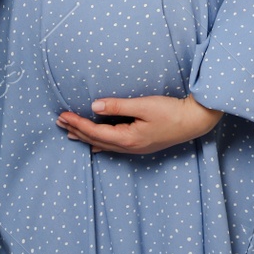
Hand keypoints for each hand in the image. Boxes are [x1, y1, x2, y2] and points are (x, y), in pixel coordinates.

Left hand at [58, 95, 222, 155]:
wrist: (194, 121)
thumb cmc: (171, 111)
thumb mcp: (144, 105)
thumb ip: (118, 106)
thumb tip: (94, 106)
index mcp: (127, 138)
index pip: (94, 131)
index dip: (77, 123)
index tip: (62, 115)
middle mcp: (128, 147)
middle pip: (95, 140)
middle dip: (76, 130)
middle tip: (59, 122)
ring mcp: (135, 148)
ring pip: (103, 144)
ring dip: (85, 137)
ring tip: (70, 133)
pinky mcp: (140, 145)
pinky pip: (113, 146)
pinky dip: (99, 142)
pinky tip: (95, 144)